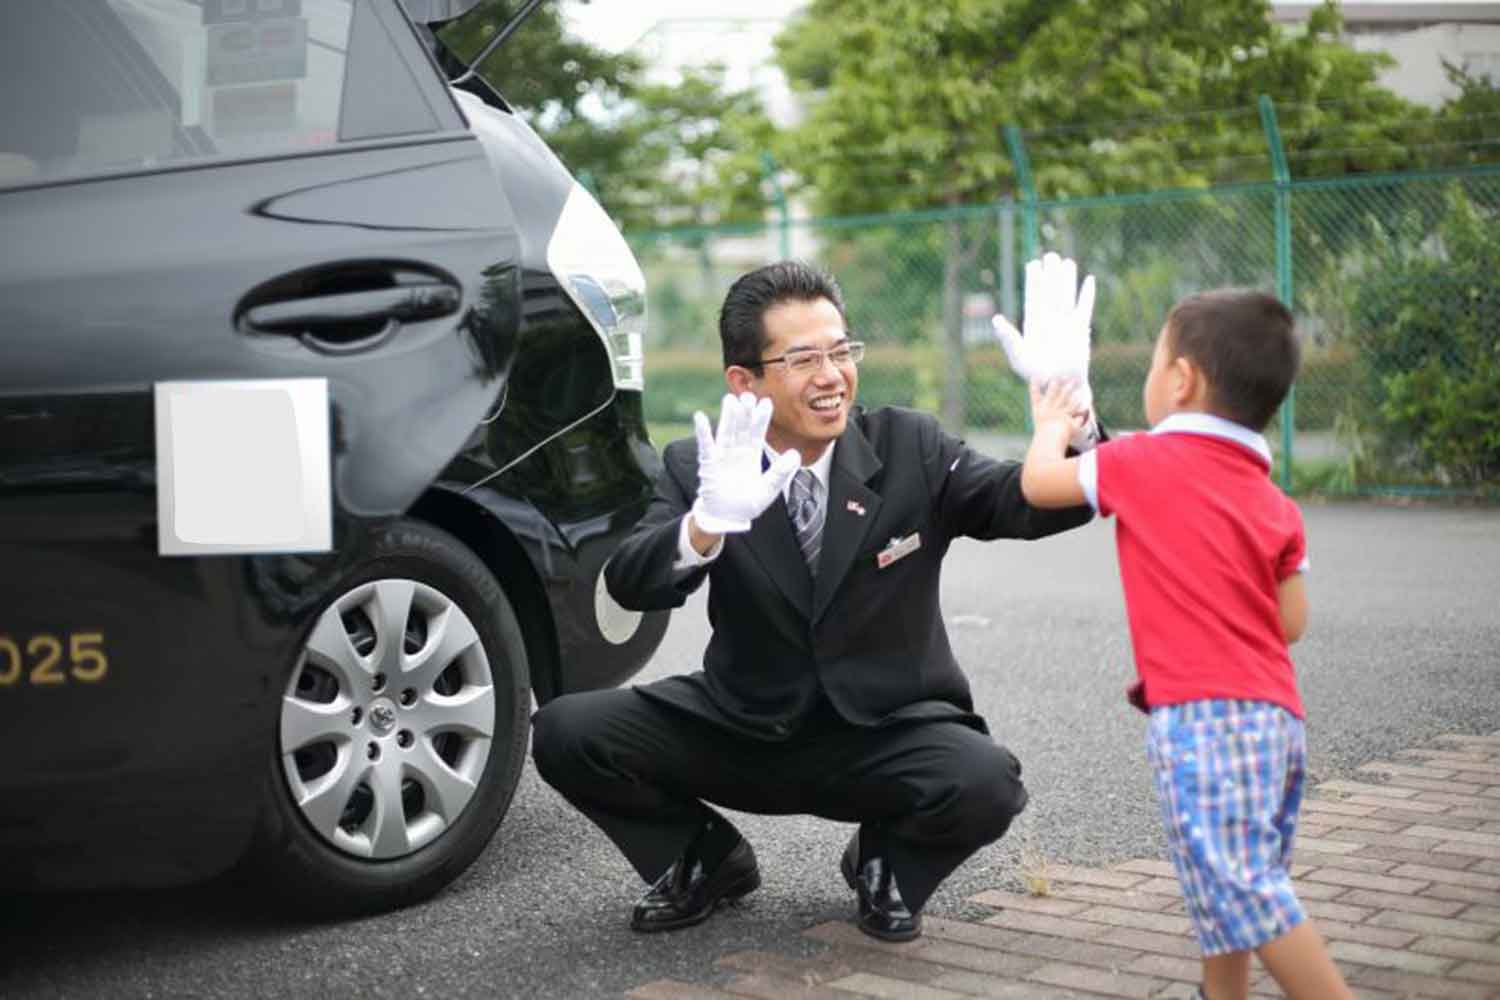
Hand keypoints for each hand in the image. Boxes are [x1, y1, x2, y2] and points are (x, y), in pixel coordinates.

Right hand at [689, 392, 800, 534]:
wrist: (726, 518)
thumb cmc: (746, 504)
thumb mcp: (769, 489)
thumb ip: (781, 472)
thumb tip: (795, 454)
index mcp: (751, 455)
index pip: (757, 432)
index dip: (761, 418)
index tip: (766, 402)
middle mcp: (736, 452)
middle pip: (741, 427)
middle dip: (745, 412)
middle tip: (749, 394)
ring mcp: (722, 456)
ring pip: (726, 432)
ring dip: (727, 417)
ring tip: (731, 399)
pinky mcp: (709, 464)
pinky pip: (706, 446)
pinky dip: (703, 432)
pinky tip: (700, 417)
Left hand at [992, 253, 1098, 448]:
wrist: (1059, 387)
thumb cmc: (1036, 376)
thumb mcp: (1018, 358)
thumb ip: (1009, 338)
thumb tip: (996, 319)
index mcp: (1034, 325)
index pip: (1033, 297)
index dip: (1033, 281)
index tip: (1033, 263)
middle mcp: (1050, 321)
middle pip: (1050, 292)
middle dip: (1050, 274)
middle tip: (1051, 255)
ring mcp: (1066, 324)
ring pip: (1067, 296)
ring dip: (1067, 280)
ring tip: (1067, 261)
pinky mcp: (1080, 330)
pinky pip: (1084, 308)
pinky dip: (1087, 295)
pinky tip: (1089, 280)